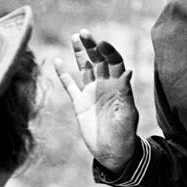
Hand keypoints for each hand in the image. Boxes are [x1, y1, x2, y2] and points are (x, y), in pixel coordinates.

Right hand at [54, 31, 139, 172]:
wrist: (113, 153)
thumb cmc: (125, 135)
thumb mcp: (127, 114)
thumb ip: (125, 93)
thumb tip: (128, 72)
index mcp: (119, 86)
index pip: (114, 62)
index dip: (109, 51)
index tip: (102, 43)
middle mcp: (105, 86)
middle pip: (98, 60)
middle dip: (92, 46)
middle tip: (84, 33)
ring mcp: (91, 93)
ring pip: (84, 68)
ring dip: (80, 53)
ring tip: (75, 37)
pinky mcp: (79, 104)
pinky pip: (70, 86)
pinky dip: (63, 75)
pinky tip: (58, 62)